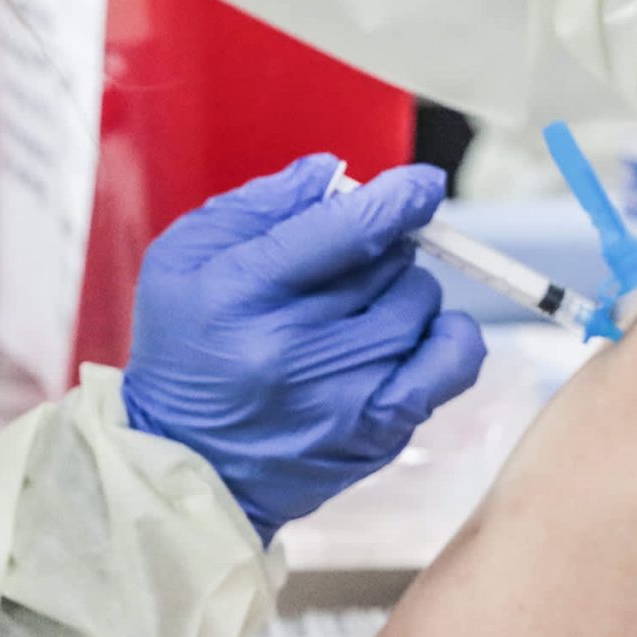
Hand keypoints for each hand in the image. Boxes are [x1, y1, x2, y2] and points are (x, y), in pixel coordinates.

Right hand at [122, 155, 487, 540]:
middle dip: (380, 248)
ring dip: (401, 292)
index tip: (422, 184)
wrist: (184, 462)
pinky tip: (419, 332)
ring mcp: (343, 396)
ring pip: (419, 304)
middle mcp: (297, 347)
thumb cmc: (183, 349)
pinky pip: (452, 364)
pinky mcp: (375, 434)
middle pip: (389, 263)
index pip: (347, 230)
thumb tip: (332, 174)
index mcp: (243, 292)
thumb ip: (259, 205)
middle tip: (348, 265)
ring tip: (360, 309)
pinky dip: (450, 337)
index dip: (398, 197)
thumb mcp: (184, 259)